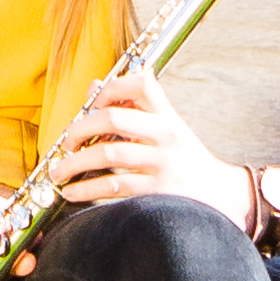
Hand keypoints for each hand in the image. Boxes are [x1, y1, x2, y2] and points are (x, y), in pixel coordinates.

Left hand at [48, 66, 249, 235]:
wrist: (220, 196)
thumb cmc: (186, 159)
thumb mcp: (167, 128)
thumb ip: (133, 108)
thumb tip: (94, 87)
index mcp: (168, 116)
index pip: (140, 84)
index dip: (109, 89)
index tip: (91, 105)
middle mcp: (166, 136)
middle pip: (112, 119)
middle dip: (79, 130)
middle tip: (67, 143)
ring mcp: (161, 164)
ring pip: (107, 154)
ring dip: (74, 164)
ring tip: (59, 171)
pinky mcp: (156, 192)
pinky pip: (112, 187)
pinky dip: (86, 190)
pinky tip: (72, 193)